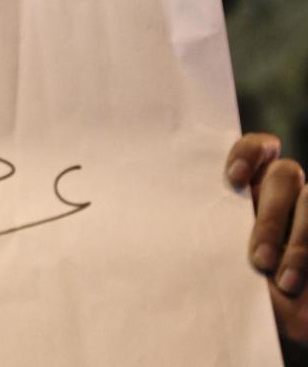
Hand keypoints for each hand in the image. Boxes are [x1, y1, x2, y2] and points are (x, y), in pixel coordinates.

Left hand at [226, 133, 307, 345]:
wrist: (284, 326)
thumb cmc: (237, 293)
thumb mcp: (219, 269)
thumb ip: (209, 247)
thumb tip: (180, 235)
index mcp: (248, 190)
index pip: (255, 149)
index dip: (248, 152)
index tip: (234, 179)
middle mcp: (283, 195)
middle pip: (285, 175)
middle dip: (272, 217)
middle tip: (258, 260)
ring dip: (298, 242)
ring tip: (283, 280)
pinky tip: (299, 284)